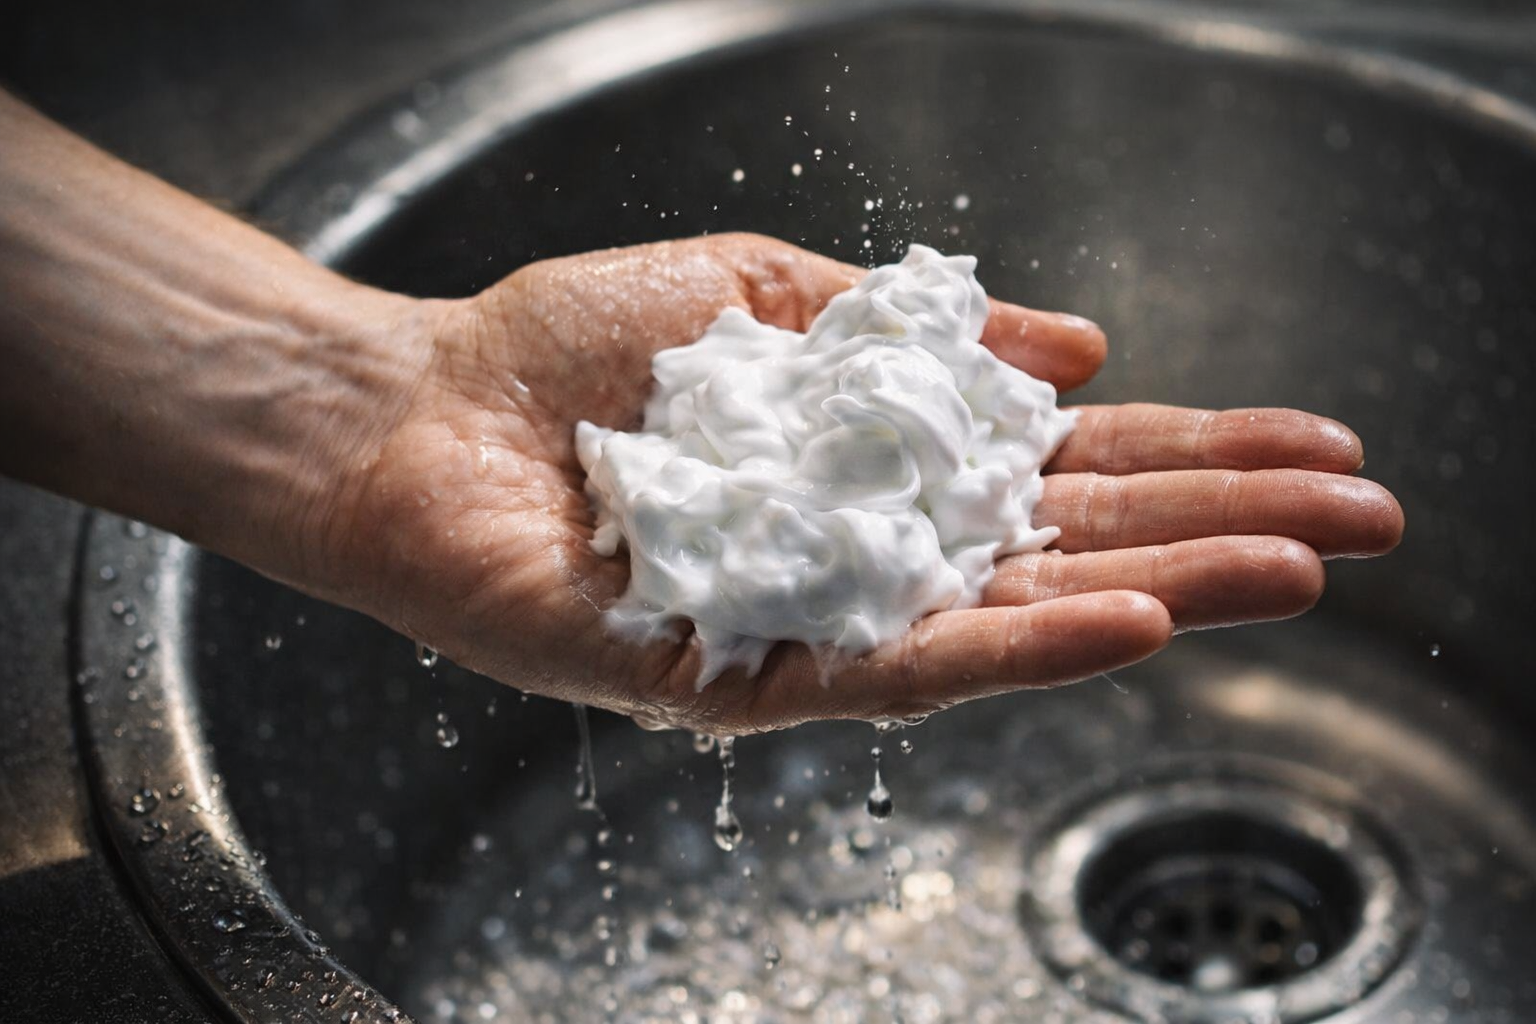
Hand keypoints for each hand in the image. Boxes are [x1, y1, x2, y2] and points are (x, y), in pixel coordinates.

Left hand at [308, 234, 1402, 734]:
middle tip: (1364, 521)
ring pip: (1013, 619)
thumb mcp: (763, 294)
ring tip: (1294, 573)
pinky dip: (1016, 644)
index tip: (1311, 447)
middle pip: (1066, 548)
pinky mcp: (746, 674)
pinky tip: (1126, 619)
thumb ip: (915, 330)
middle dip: (1217, 530)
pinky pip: (898, 671)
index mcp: (876, 466)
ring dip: (1160, 592)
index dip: (1190, 457)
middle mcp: (866, 554)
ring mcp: (816, 622)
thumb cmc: (570, 350)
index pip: (1060, 469)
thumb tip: (1078, 345)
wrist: (421, 413)